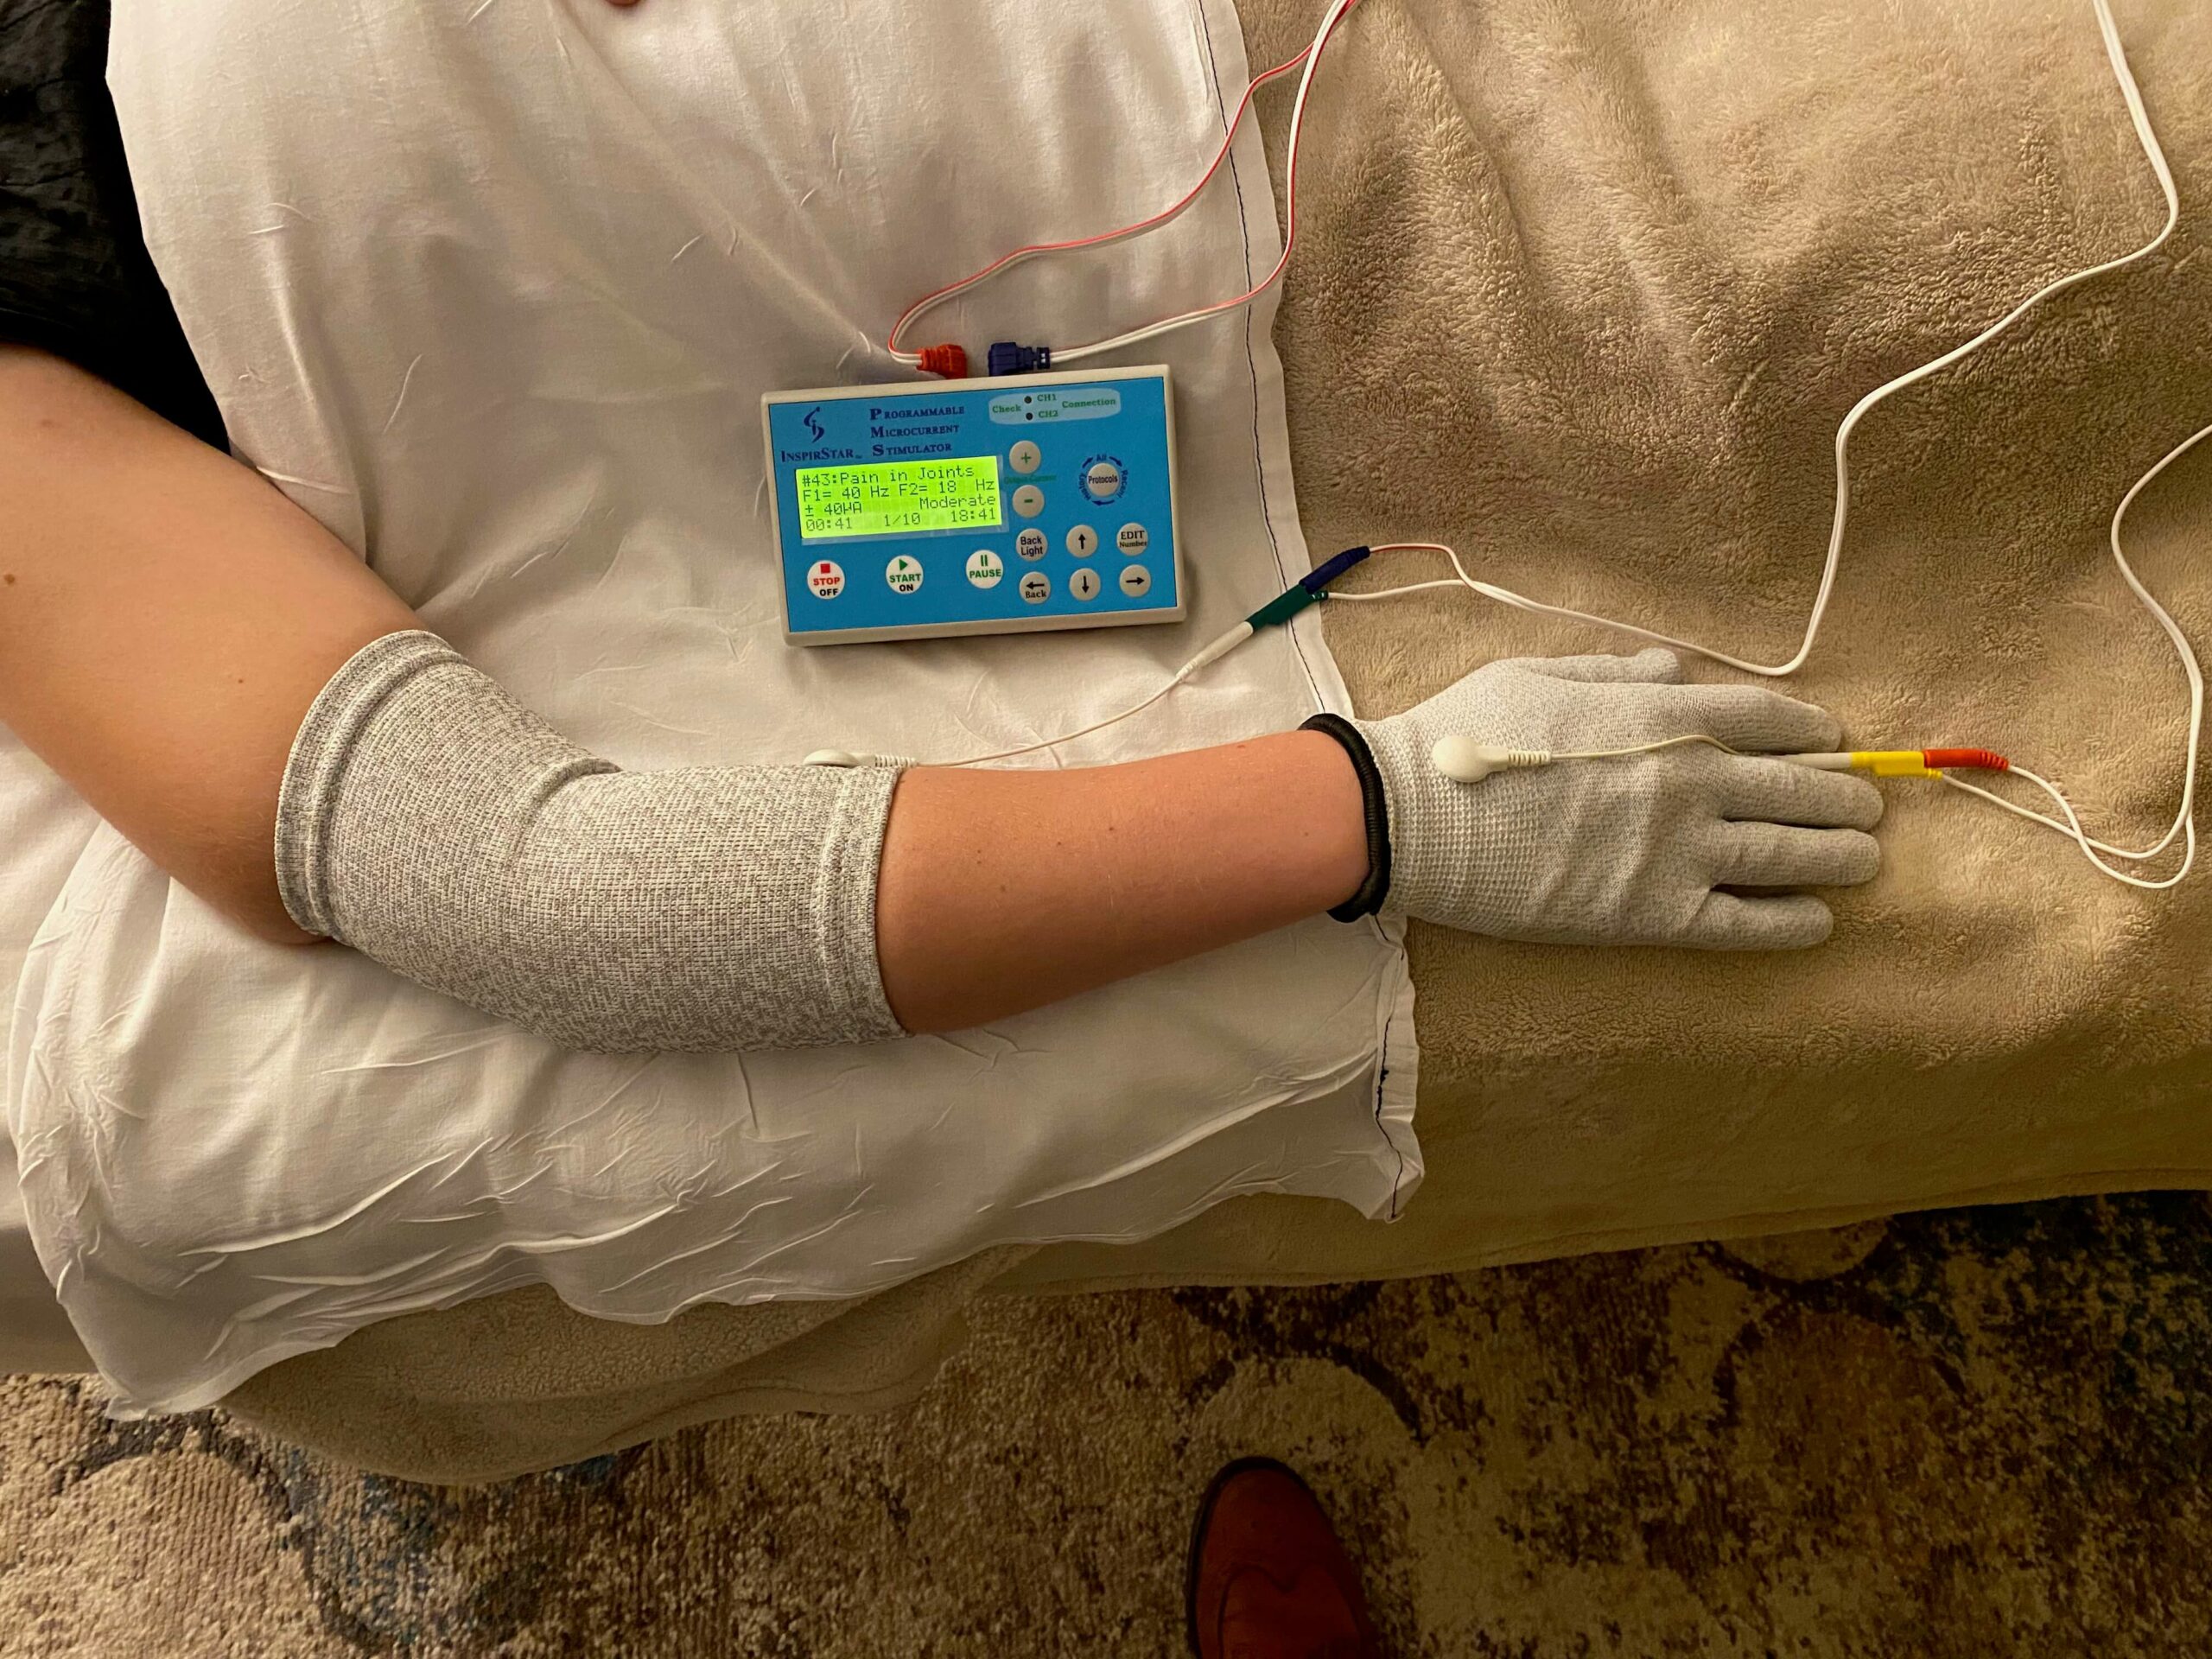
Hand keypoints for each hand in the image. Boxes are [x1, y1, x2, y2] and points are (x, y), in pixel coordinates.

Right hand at [1352, 648, 1882, 948]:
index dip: (1814, 730)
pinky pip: (1749, 923)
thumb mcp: (1537, 676)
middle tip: (1864, 804)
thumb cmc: (1464, 737)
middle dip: (1846, 794)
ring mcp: (1676, 853)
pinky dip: (1795, 922)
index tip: (1833, 740)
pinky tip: (1817, 919)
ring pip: (1794, 855)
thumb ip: (1617, 670)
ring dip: (1841, 855)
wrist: (1413, 818)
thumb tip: (1673, 669)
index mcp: (1663, 715)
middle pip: (1801, 786)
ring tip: (1863, 858)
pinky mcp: (1653, 916)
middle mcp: (1688, 781)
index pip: (1771, 718)